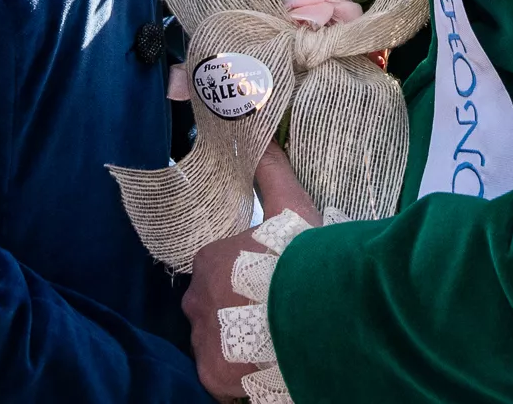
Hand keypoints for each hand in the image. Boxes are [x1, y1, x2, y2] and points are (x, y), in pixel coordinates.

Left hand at [184, 146, 320, 400]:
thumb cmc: (302, 260)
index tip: (270, 287)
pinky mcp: (213, 377)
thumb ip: (272, 172)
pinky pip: (221, 379)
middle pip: (211, 310)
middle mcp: (196, 301)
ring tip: (272, 346)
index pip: (216, 272)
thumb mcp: (291, 208)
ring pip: (215, 345)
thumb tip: (262, 133)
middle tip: (272, 319)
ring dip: (237, 346)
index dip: (243, 280)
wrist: (316, 316)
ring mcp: (203, 341)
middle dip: (236, 314)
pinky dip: (239, 377)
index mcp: (209, 261)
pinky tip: (265, 367)